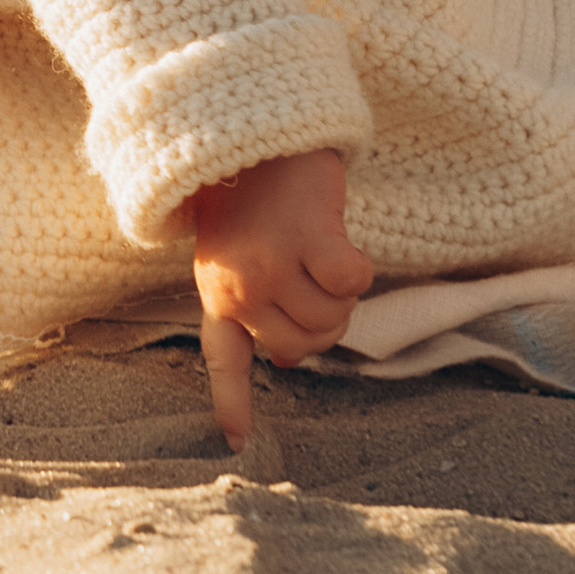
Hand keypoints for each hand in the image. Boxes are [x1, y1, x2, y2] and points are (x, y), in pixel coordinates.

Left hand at [191, 148, 372, 452]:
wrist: (262, 130)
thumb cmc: (251, 191)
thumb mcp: (232, 252)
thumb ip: (251, 302)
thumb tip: (284, 356)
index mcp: (217, 292)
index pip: (223, 361)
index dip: (232, 404)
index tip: (236, 443)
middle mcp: (240, 287)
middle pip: (304, 346)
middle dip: (325, 322)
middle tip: (318, 279)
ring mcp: (272, 266)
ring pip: (333, 317)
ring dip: (342, 290)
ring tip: (320, 249)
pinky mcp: (308, 240)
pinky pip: (353, 282)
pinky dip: (357, 265)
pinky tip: (337, 237)